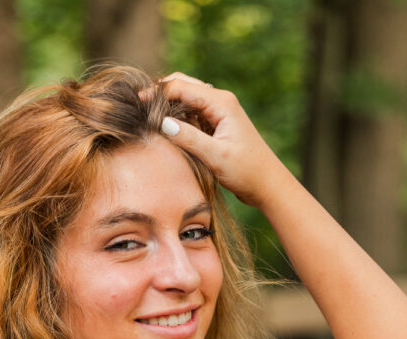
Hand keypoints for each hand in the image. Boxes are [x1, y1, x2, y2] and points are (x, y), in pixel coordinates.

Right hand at [143, 72, 283, 209]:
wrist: (268, 185)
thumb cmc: (247, 171)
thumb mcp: (216, 157)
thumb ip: (189, 138)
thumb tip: (162, 123)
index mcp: (221, 103)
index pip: (182, 87)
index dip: (158, 93)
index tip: (138, 104)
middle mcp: (220, 101)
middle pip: (183, 85)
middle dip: (160, 93)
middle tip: (138, 106)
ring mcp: (218, 112)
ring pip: (186, 99)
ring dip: (168, 104)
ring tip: (147, 116)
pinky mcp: (216, 124)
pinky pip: (192, 113)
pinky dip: (177, 116)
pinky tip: (164, 128)